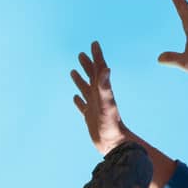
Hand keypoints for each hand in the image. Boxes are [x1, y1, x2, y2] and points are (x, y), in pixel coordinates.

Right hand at [71, 40, 130, 154]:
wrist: (114, 144)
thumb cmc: (111, 124)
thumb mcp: (107, 103)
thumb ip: (105, 86)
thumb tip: (105, 67)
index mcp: (102, 90)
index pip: (99, 69)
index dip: (97, 56)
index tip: (94, 43)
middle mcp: (98, 96)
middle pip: (91, 76)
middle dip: (87, 65)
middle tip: (81, 54)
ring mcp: (93, 106)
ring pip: (85, 89)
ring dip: (80, 80)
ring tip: (73, 71)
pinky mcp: (90, 117)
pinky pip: (82, 106)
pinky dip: (78, 100)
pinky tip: (75, 98)